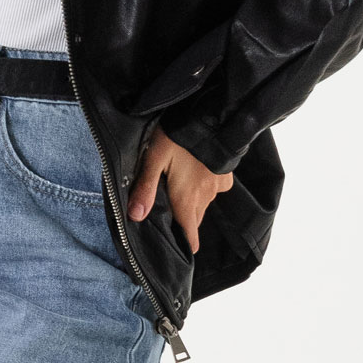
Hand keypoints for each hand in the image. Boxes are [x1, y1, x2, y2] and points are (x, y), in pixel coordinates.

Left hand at [127, 125, 233, 253]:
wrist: (212, 117)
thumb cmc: (178, 137)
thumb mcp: (154, 158)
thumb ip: (145, 188)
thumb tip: (135, 217)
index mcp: (186, 200)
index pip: (190, 236)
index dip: (184, 244)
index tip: (176, 246)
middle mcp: (205, 198)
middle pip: (194, 220)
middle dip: (182, 220)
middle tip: (167, 206)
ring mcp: (218, 187)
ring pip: (203, 204)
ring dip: (192, 200)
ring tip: (178, 183)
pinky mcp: (227, 175)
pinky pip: (214, 188)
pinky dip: (205, 185)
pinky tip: (195, 169)